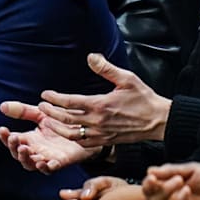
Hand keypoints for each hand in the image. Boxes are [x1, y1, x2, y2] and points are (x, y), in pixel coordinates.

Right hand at [0, 102, 95, 172]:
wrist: (86, 128)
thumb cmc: (62, 122)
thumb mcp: (41, 114)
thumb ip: (23, 111)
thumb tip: (2, 106)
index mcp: (30, 139)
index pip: (12, 140)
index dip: (5, 137)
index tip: (2, 129)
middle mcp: (36, 150)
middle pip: (19, 155)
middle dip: (14, 148)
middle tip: (14, 138)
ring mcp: (48, 157)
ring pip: (31, 165)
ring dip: (26, 159)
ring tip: (24, 149)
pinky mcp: (61, 162)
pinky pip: (51, 169)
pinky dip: (46, 167)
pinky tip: (44, 161)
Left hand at [38, 54, 171, 145]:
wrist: (158, 120)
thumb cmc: (143, 98)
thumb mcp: (126, 78)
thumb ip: (106, 68)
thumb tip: (90, 56)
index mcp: (101, 105)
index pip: (70, 102)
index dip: (54, 98)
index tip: (45, 94)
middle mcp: (98, 121)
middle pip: (66, 119)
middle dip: (50, 112)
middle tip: (41, 106)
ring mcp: (101, 134)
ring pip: (71, 134)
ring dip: (56, 127)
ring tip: (47, 121)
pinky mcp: (105, 142)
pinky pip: (83, 143)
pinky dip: (70, 138)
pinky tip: (65, 132)